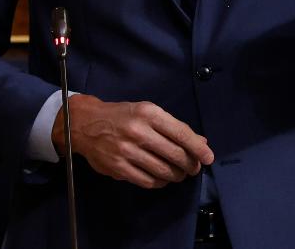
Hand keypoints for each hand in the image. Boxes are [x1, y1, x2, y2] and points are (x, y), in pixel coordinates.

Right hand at [54, 94, 213, 188]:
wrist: (85, 124)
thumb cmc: (122, 116)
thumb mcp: (147, 112)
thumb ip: (173, 127)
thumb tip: (201, 142)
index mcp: (148, 113)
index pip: (181, 133)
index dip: (198, 148)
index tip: (208, 158)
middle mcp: (139, 131)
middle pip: (175, 155)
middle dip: (189, 165)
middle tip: (193, 168)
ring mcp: (127, 151)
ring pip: (163, 170)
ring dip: (176, 175)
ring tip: (178, 174)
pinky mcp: (118, 168)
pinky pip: (147, 181)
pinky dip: (159, 182)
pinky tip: (162, 178)